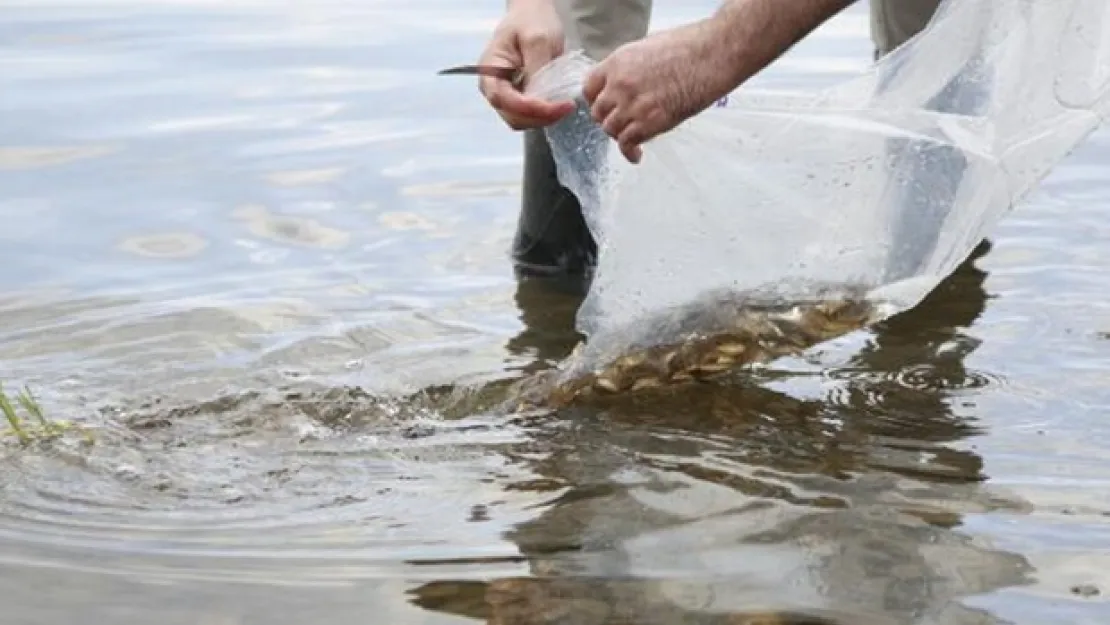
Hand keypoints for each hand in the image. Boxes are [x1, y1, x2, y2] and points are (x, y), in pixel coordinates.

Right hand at [478, 0, 575, 129]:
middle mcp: (494, 87)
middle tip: (566, 107)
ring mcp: (506, 94)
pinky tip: (558, 104)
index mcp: (490, 70)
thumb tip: (540, 96)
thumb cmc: (531, 21)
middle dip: (539, 116)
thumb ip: (536, 68)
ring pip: (521, 120)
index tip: (553, 106)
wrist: (532, 15)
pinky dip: (544, 115)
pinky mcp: (519, 97)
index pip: (502, 99)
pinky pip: (529, 115)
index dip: (527, 108)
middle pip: (512, 115)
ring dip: (543, 118)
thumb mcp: (538, 39)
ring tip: (564, 106)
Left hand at [583, 19, 734, 162]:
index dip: (595, 100)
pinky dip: (630, 152)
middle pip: (598, 112)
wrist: (711, 56)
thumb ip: (630, 67)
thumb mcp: (648, 47)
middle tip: (620, 123)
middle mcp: (619, 85)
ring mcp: (632, 105)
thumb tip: (628, 79)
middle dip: (608, 119)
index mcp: (617, 63)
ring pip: (611, 130)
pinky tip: (636, 154)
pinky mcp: (649, 123)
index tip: (602, 106)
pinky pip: (627, 144)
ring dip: (620, 135)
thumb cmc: (689, 47)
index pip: (589, 88)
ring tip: (631, 138)